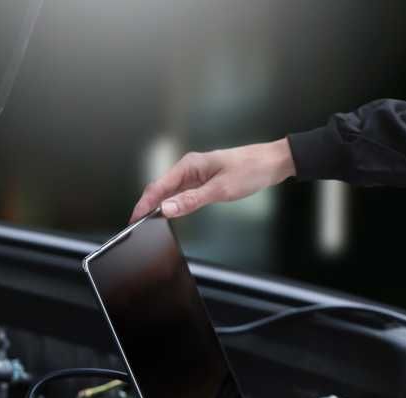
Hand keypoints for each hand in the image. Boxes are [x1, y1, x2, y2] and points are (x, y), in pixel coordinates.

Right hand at [130, 138, 295, 222]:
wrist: (271, 163)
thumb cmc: (250, 170)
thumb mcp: (220, 190)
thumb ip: (191, 201)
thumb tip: (167, 209)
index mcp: (189, 165)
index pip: (158, 186)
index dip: (144, 204)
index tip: (134, 219)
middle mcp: (189, 168)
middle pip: (160, 188)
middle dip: (147, 206)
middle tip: (137, 225)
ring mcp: (196, 174)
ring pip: (170, 191)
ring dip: (159, 205)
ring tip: (148, 222)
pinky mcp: (204, 180)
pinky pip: (182, 193)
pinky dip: (173, 203)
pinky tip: (170, 213)